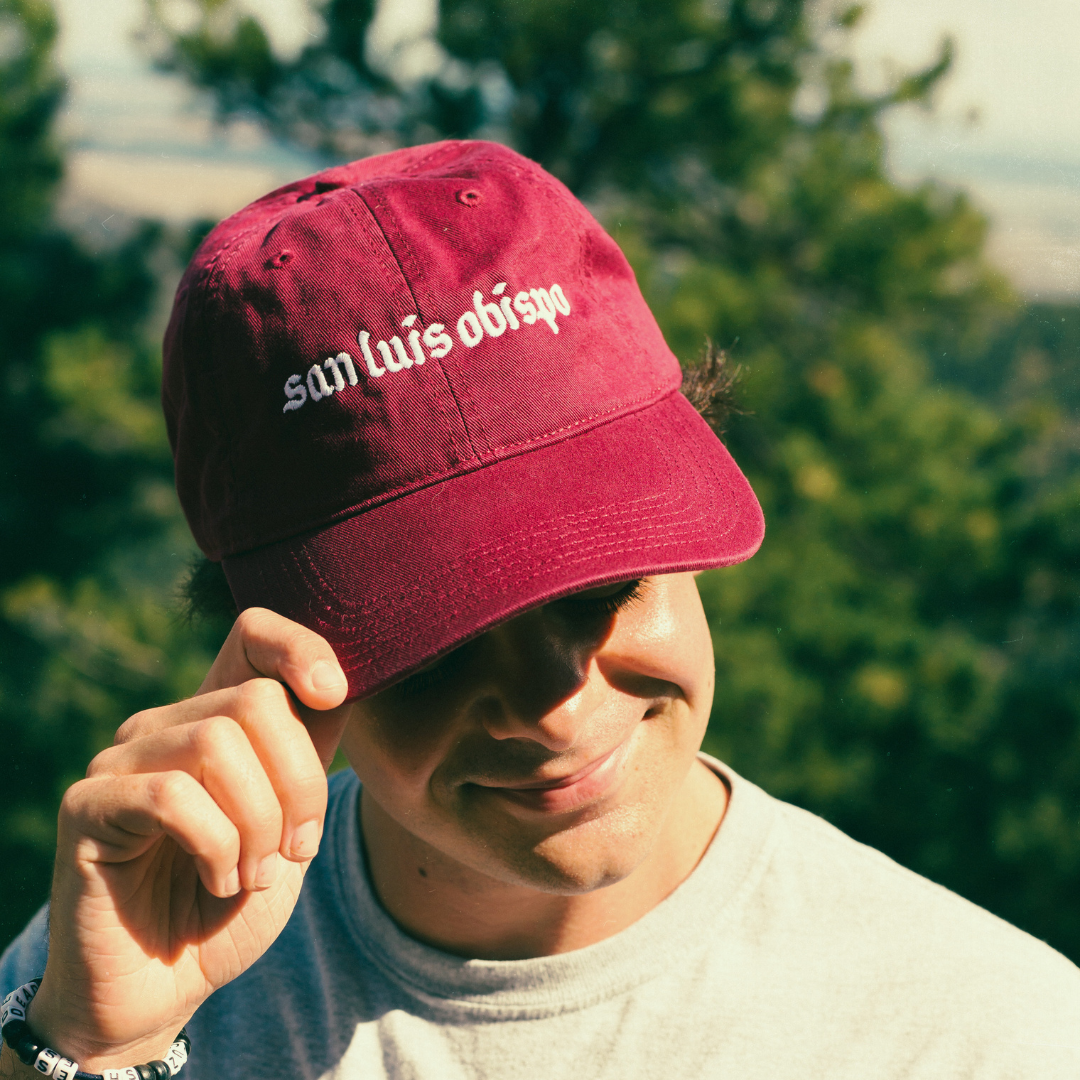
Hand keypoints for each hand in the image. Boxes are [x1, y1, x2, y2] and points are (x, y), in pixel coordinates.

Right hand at [23, 609, 349, 1073]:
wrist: (167, 989)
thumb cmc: (232, 902)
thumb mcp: (294, 821)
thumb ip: (308, 753)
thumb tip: (337, 686)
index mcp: (219, 718)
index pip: (254, 631)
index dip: (302, 647)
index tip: (334, 697)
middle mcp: (167, 724)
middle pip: (256, 699)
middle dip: (299, 783)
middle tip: (295, 850)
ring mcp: (122, 759)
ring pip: (217, 742)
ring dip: (260, 823)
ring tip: (253, 874)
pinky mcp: (89, 805)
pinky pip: (173, 795)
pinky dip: (217, 846)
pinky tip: (218, 882)